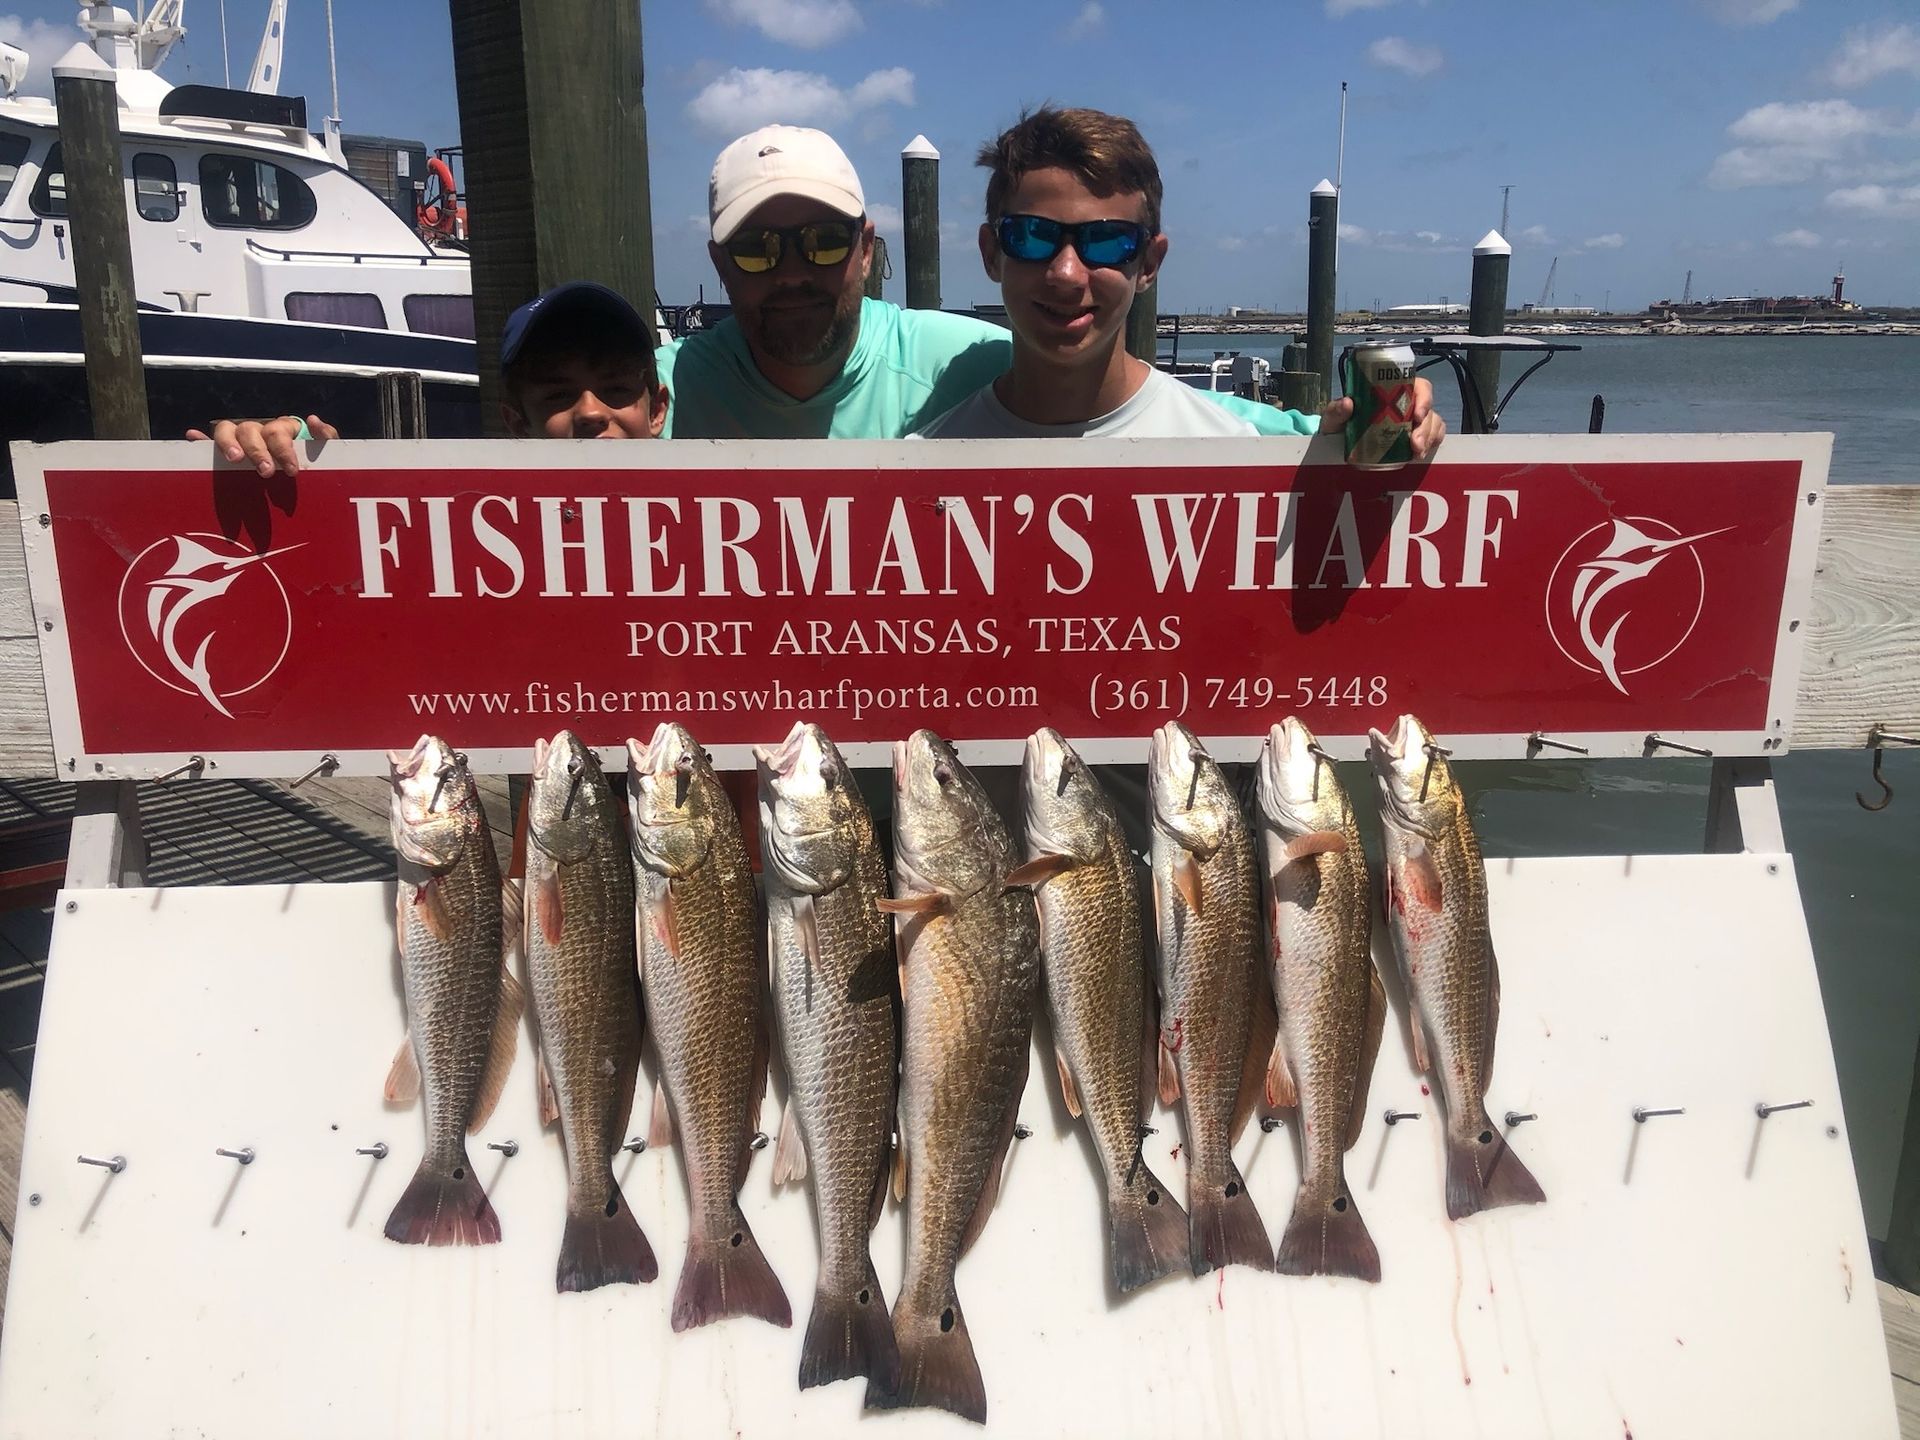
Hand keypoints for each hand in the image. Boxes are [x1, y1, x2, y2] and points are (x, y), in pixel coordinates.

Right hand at [186, 414, 338, 475]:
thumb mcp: (327, 452)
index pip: (279, 431)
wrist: (305, 482)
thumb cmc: (313, 464)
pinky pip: (208, 443)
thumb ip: (327, 437)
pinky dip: (200, 440)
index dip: (284, 449)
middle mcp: (258, 431)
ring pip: (227, 430)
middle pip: (251, 430)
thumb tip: (313, 420)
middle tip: (266, 473)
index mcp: (282, 429)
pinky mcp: (224, 451)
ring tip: (234, 459)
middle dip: (257, 451)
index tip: (291, 471)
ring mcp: (239, 439)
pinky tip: (192, 437)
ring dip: (228, 442)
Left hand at [1316, 376, 1445, 459]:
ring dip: (1429, 437)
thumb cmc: (1340, 424)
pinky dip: (1432, 444)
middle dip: (1426, 426)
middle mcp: (1406, 404)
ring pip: (1433, 422)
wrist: (1337, 446)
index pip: (1418, 386)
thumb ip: (1336, 411)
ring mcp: (1412, 421)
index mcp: (1392, 391)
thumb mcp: (1334, 417)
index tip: (1417, 415)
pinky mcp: (1414, 437)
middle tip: (1416, 443)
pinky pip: (1433, 437)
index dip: (1424, 398)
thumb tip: (1347, 403)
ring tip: (1417, 453)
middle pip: (1428, 408)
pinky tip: (1421, 454)